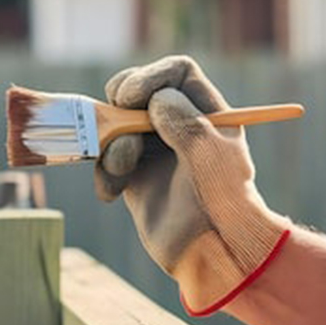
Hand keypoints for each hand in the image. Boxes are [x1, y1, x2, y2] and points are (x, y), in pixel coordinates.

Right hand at [95, 55, 290, 314]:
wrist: (215, 251)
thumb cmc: (221, 199)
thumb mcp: (209, 153)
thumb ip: (182, 120)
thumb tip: (155, 100)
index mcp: (207, 112)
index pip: (177, 73)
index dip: (152, 76)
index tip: (133, 97)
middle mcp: (180, 126)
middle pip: (140, 91)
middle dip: (121, 102)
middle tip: (115, 116)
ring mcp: (156, 151)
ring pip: (118, 125)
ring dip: (110, 143)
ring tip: (121, 171)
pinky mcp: (136, 178)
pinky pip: (108, 160)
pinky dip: (104, 171)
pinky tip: (111, 193)